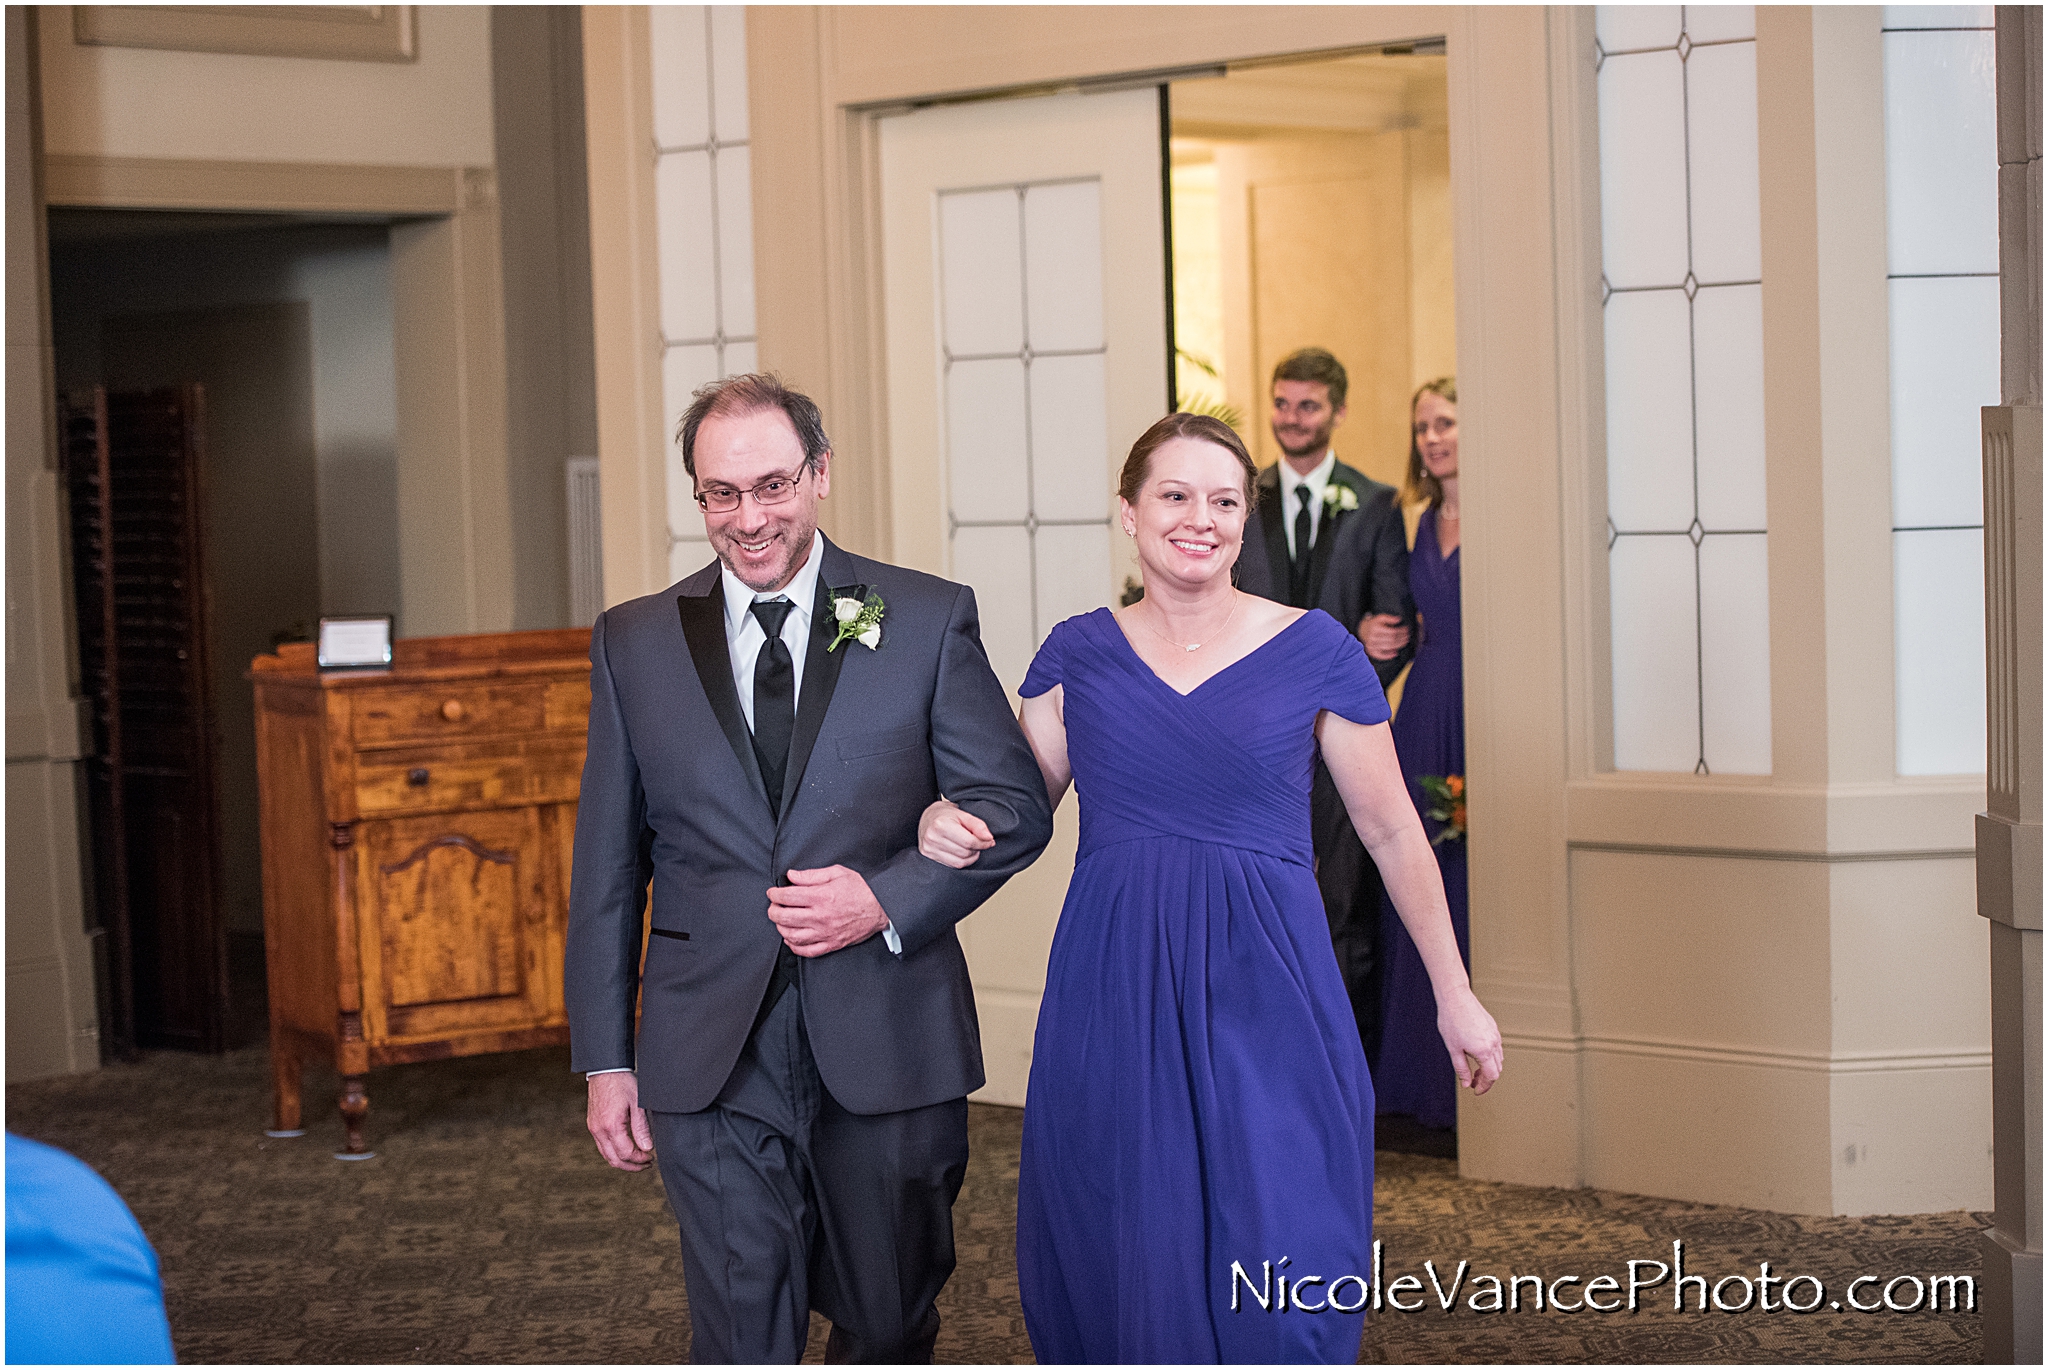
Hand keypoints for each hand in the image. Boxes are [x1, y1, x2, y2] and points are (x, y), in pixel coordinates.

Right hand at [586, 1071, 653, 1170]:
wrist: (605, 1069)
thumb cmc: (623, 1082)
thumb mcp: (638, 1104)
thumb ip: (642, 1128)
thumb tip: (647, 1148)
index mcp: (611, 1126)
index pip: (626, 1153)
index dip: (640, 1160)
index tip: (651, 1158)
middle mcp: (599, 1130)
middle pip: (614, 1160)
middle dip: (631, 1166)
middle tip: (646, 1164)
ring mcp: (594, 1128)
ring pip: (606, 1155)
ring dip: (622, 1161)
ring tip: (638, 1160)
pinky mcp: (593, 1124)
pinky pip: (602, 1146)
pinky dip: (614, 1153)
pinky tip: (625, 1149)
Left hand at [767, 865, 888, 956]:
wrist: (881, 907)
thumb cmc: (861, 889)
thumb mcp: (837, 873)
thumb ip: (812, 875)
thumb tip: (792, 876)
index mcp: (821, 897)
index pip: (787, 896)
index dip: (775, 894)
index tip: (773, 892)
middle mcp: (820, 916)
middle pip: (785, 917)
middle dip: (773, 911)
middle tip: (773, 906)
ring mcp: (825, 933)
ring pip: (792, 936)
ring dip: (781, 928)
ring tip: (781, 921)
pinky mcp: (832, 944)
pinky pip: (808, 951)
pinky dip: (794, 947)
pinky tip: (791, 939)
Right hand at [918, 799, 992, 868]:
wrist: (927, 818)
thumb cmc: (945, 815)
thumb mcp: (962, 814)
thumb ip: (977, 825)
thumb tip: (989, 838)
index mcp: (941, 825)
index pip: (968, 841)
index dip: (983, 843)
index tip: (989, 840)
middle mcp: (932, 838)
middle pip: (965, 852)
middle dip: (976, 849)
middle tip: (979, 842)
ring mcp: (929, 850)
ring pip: (960, 862)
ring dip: (970, 856)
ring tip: (971, 847)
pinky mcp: (929, 857)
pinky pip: (953, 865)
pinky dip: (962, 861)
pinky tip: (962, 852)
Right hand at [1359, 612, 1409, 659]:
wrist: (1362, 630)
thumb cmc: (1374, 624)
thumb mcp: (1380, 618)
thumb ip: (1389, 618)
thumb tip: (1399, 619)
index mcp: (1375, 628)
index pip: (1392, 631)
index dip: (1401, 631)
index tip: (1406, 629)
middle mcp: (1372, 637)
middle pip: (1391, 640)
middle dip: (1402, 638)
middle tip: (1408, 636)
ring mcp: (1371, 645)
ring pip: (1388, 647)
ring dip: (1399, 645)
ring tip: (1405, 642)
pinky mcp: (1371, 651)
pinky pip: (1380, 655)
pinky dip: (1389, 655)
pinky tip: (1396, 653)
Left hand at [1437, 987, 1503, 1095]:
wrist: (1455, 998)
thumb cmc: (1451, 1021)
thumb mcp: (1453, 1049)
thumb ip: (1461, 1069)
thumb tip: (1466, 1084)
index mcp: (1484, 1051)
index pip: (1491, 1077)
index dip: (1484, 1087)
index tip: (1476, 1091)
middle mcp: (1493, 1043)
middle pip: (1497, 1069)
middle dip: (1486, 1079)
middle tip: (1472, 1082)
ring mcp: (1495, 1034)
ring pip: (1498, 1059)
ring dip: (1489, 1068)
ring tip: (1474, 1069)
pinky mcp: (1493, 1027)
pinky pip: (1497, 1047)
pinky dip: (1490, 1056)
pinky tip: (1477, 1054)